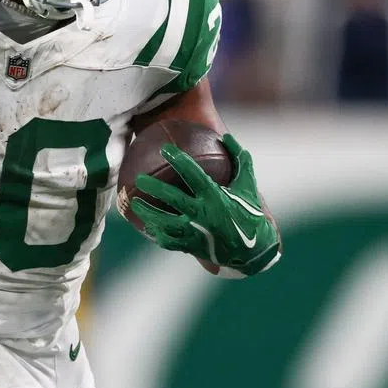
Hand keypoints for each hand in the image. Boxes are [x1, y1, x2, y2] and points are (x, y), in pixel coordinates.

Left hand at [131, 133, 281, 276]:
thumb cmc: (249, 213)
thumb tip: (227, 136)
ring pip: (166, 223)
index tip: (165, 148)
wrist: (253, 251)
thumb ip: (239, 160)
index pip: (195, 175)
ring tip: (134, 203)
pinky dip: (156, 233)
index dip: (179, 160)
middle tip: (138, 178)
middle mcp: (204, 214)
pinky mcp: (192, 246)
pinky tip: (146, 226)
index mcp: (216, 197)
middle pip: (174, 199)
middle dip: (155, 187)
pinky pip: (169, 241)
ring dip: (148, 213)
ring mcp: (196, 232)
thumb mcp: (247, 186)